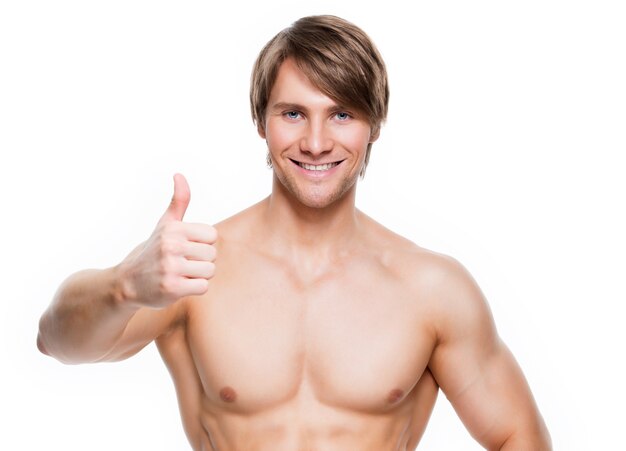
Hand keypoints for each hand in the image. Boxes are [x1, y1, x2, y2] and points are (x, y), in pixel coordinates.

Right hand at [119, 174, 216, 307]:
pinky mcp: (172, 288)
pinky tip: (177, 285)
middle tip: (180, 264)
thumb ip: (178, 201)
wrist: (126, 283)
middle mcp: (171, 246)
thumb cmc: (152, 251)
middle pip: (212, 254)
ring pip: (209, 271)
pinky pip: (203, 287)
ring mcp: (171, 268)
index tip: (184, 248)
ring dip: (197, 276)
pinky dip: (194, 288)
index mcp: (173, 229)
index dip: (201, 244)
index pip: (212, 235)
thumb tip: (179, 174)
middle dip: (200, 261)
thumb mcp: (164, 224)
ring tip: (178, 274)